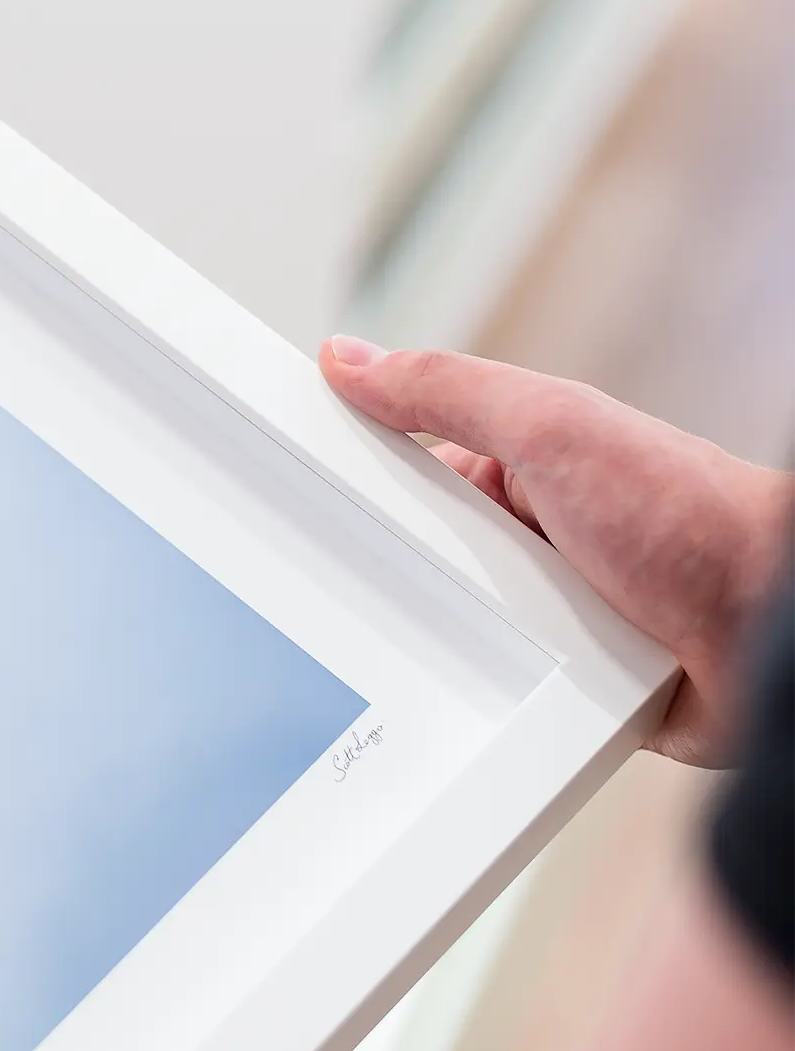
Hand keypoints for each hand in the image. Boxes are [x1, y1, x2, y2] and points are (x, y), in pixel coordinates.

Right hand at [320, 338, 791, 764]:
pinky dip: (487, 692)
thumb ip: (449, 391)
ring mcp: (542, 611)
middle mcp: (526, 537)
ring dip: (454, 639)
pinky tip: (493, 689)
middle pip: (414, 559)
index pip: (406, 469)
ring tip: (485, 634)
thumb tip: (353, 358)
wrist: (772, 630)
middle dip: (408, 574)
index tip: (302, 493)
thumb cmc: (694, 518)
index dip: (360, 481)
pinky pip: (488, 690)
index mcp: (518, 466)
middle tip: (424, 575)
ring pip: (445, 630)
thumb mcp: (554, 429)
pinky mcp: (558, 680)